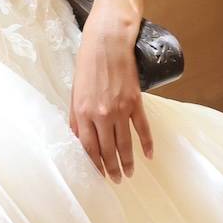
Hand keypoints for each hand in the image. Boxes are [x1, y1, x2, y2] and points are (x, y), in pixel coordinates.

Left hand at [68, 0, 153, 181]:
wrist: (108, 42)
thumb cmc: (87, 63)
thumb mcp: (75, 90)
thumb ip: (76, 116)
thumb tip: (77, 139)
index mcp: (83, 112)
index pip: (88, 147)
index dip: (94, 164)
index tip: (99, 175)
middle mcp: (101, 114)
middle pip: (107, 149)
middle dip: (112, 168)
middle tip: (116, 180)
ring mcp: (120, 109)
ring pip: (124, 143)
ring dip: (128, 161)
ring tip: (129, 174)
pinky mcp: (135, 102)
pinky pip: (142, 128)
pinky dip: (146, 143)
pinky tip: (148, 156)